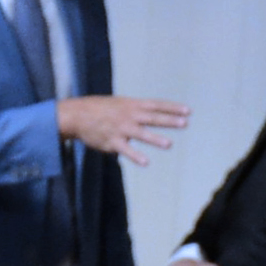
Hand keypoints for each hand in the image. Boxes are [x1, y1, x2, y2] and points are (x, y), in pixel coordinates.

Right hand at [55, 94, 189, 164]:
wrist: (77, 115)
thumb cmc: (100, 109)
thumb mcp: (120, 103)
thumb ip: (137, 109)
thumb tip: (153, 112)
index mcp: (132, 105)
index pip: (156, 105)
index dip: (172, 107)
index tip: (188, 111)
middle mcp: (129, 116)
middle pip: (153, 118)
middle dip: (169, 120)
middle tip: (184, 123)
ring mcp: (121, 129)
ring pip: (141, 134)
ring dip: (155, 139)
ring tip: (169, 144)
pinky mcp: (113, 142)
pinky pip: (126, 150)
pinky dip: (135, 156)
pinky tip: (146, 162)